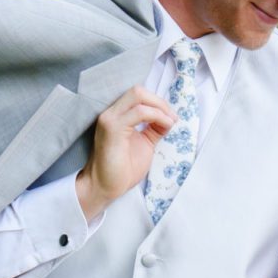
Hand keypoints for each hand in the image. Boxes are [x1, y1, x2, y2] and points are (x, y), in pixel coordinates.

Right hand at [74, 87, 175, 220]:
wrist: (105, 187)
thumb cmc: (122, 169)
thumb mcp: (145, 143)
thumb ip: (154, 129)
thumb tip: (168, 119)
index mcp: (117, 115)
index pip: (138, 95)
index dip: (157, 102)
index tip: (171, 118)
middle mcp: (111, 113)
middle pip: (138, 90)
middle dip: (160, 102)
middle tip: (172, 118)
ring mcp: (110, 119)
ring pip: (138, 95)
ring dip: (160, 107)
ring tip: (170, 122)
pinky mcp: (113, 128)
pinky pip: (139, 112)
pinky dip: (156, 115)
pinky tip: (165, 126)